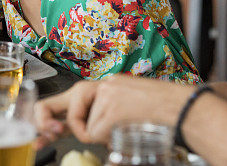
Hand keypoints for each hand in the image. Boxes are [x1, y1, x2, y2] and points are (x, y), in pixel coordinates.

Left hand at [35, 75, 185, 144]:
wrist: (184, 108)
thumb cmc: (160, 114)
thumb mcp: (123, 110)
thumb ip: (100, 118)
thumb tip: (81, 134)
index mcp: (101, 89)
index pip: (64, 100)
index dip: (44, 118)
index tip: (42, 136)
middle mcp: (100, 87)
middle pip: (56, 103)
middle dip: (49, 125)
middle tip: (50, 137)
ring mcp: (105, 94)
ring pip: (82, 127)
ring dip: (97, 136)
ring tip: (121, 130)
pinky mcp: (111, 105)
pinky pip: (93, 133)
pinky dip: (106, 139)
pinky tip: (125, 130)